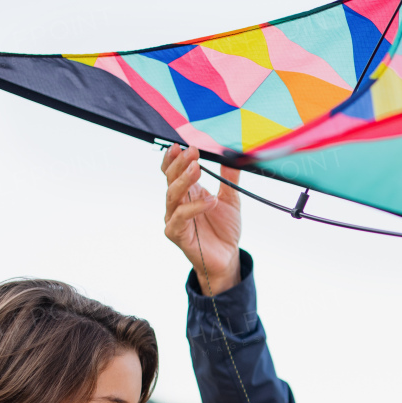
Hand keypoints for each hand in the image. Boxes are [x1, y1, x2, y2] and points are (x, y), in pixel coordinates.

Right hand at [162, 145, 242, 295]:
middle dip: (180, 164)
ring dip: (184, 180)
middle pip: (170, 179)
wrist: (227, 257)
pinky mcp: (176, 234)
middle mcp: (177, 203)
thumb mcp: (231, 199)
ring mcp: (174, 218)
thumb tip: (231, 156)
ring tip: (197, 168)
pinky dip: (195, 208)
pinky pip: (181, 218)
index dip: (174, 158)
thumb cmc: (224, 229)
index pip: (173, 171)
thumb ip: (229, 178)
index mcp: (187, 192)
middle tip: (192, 152)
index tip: (183, 145)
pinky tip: (210, 201)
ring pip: (172, 195)